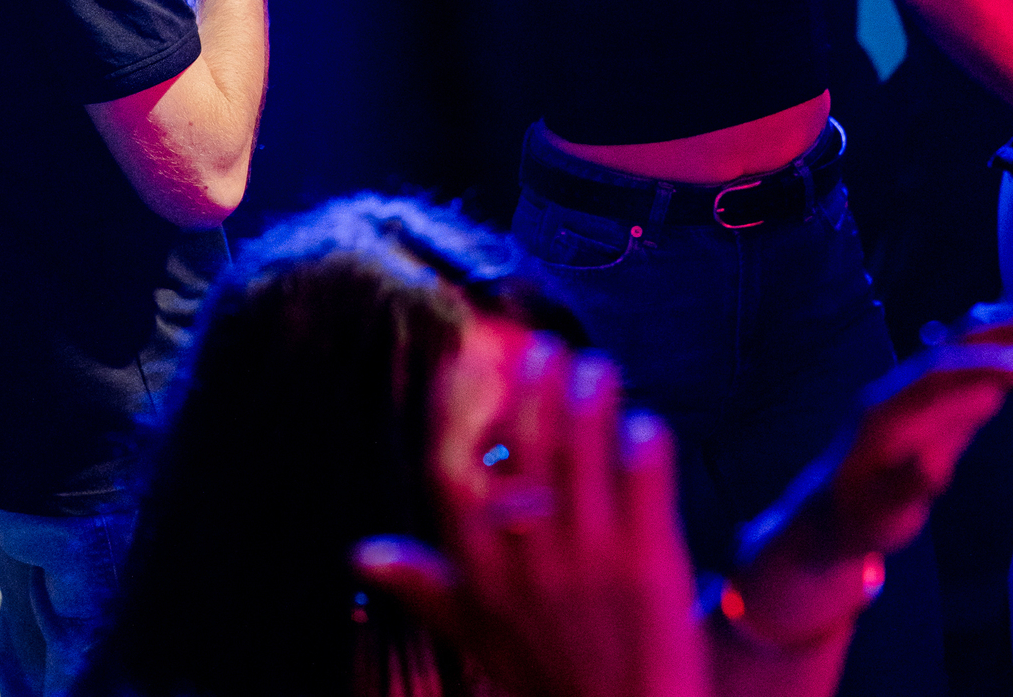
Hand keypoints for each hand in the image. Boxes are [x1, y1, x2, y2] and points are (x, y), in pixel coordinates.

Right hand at [355, 342, 709, 696]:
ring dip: (592, 395)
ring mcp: (591, 559)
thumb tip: (362, 553)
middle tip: (551, 349)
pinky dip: (645, 440)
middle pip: (524, 443)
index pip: (449, 473)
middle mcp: (529, 560)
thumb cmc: (549, 681)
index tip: (466, 360)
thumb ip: (427, 586)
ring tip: (598, 369)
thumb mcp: (479, 636)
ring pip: (585, 446)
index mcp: (481, 575)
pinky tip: (644, 424)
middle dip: (537, 384)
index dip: (454, 409)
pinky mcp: (650, 564)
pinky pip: (645, 479)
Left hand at [767, 273, 1012, 566]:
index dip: (980, 368)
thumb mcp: (879, 513)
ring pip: (987, 336)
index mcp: (887, 406)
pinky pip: (994, 353)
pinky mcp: (954, 390)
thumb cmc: (861, 514)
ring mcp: (934, 382)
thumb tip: (932, 466)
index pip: (937, 376)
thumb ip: (904, 487)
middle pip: (970, 341)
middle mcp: (912, 381)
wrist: (841, 505)